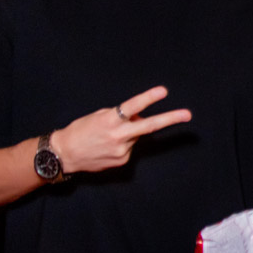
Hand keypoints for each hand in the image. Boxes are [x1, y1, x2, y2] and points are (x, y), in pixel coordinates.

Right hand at [54, 86, 190, 174]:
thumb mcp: (99, 116)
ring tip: (108, 136)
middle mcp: (118, 135)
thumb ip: (121, 116)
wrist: (64, 155)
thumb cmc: (81, 130)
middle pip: (149, 126)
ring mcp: (122, 150)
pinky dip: (123, 144)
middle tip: (188, 114)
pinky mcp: (122, 161)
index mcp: (110, 120)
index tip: (163, 91)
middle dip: (170, 119)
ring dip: (129, 133)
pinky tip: (108, 147)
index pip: (132, 106)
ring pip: (136, 136)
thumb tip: (139, 117)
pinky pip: (129, 148)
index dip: (148, 98)